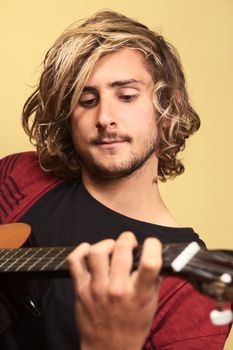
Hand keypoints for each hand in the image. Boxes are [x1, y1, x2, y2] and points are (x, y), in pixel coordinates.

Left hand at [67, 232, 161, 349]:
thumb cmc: (132, 327)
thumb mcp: (151, 305)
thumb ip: (154, 280)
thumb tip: (156, 255)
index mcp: (139, 295)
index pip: (150, 262)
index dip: (153, 246)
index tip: (151, 244)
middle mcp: (117, 290)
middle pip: (121, 249)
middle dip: (128, 239)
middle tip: (129, 244)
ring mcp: (96, 289)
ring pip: (97, 251)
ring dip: (106, 244)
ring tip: (111, 249)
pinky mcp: (80, 289)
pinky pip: (75, 261)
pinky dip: (81, 250)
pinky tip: (89, 251)